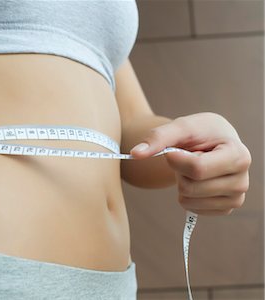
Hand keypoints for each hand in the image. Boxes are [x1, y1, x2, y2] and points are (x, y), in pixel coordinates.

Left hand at [130, 112, 250, 215]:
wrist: (214, 141)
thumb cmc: (200, 132)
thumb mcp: (181, 127)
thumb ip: (158, 138)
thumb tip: (135, 153)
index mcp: (238, 155)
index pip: (197, 169)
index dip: (176, 160)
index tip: (173, 150)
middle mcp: (242, 180)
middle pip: (191, 187)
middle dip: (179, 171)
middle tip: (190, 157)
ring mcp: (235, 198)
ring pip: (188, 200)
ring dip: (182, 182)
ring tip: (194, 167)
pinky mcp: (224, 209)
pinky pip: (190, 209)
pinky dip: (186, 194)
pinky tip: (198, 180)